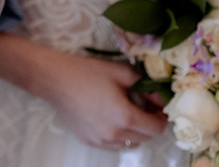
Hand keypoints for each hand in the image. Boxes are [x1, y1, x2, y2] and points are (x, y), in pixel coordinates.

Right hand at [41, 50, 166, 150]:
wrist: (56, 80)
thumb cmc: (88, 72)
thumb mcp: (121, 73)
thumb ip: (145, 86)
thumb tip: (160, 98)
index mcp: (124, 116)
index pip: (155, 128)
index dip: (162, 118)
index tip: (160, 108)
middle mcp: (114, 134)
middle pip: (145, 137)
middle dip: (150, 124)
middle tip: (148, 108)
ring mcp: (101, 141)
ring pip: (130, 144)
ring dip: (136, 132)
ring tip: (130, 114)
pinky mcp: (90, 142)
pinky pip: (114, 146)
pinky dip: (120, 137)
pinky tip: (114, 121)